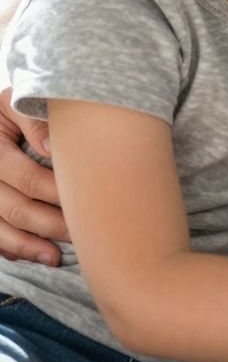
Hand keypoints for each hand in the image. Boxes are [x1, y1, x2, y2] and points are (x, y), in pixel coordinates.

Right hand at [0, 87, 68, 265]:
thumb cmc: (12, 111)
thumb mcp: (15, 103)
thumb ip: (34, 120)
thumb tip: (52, 148)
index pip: (26, 177)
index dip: (57, 192)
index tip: (85, 201)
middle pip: (16, 208)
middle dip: (51, 224)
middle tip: (82, 233)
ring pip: (1, 228)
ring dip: (29, 246)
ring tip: (57, 258)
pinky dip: (12, 249)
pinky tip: (35, 255)